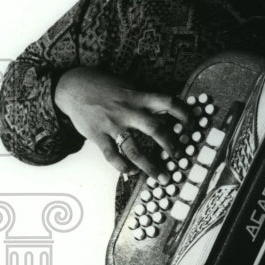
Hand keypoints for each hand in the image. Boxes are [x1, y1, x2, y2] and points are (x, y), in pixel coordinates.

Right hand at [54, 67, 192, 177]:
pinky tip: (131, 172)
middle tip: (179, 158)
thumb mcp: (128, 87)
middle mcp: (128, 111)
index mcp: (138, 97)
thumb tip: (168, 111)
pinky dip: (123, 167)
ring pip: (134, 149)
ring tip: (162, 178)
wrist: (72, 86)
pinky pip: (112, 155)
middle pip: (155, 128)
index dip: (184, 114)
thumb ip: (145, 100)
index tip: (193, 125)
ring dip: (150, 166)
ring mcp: (113, 124)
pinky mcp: (98, 135)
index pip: (168, 102)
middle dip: (171, 146)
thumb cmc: (103, 87)